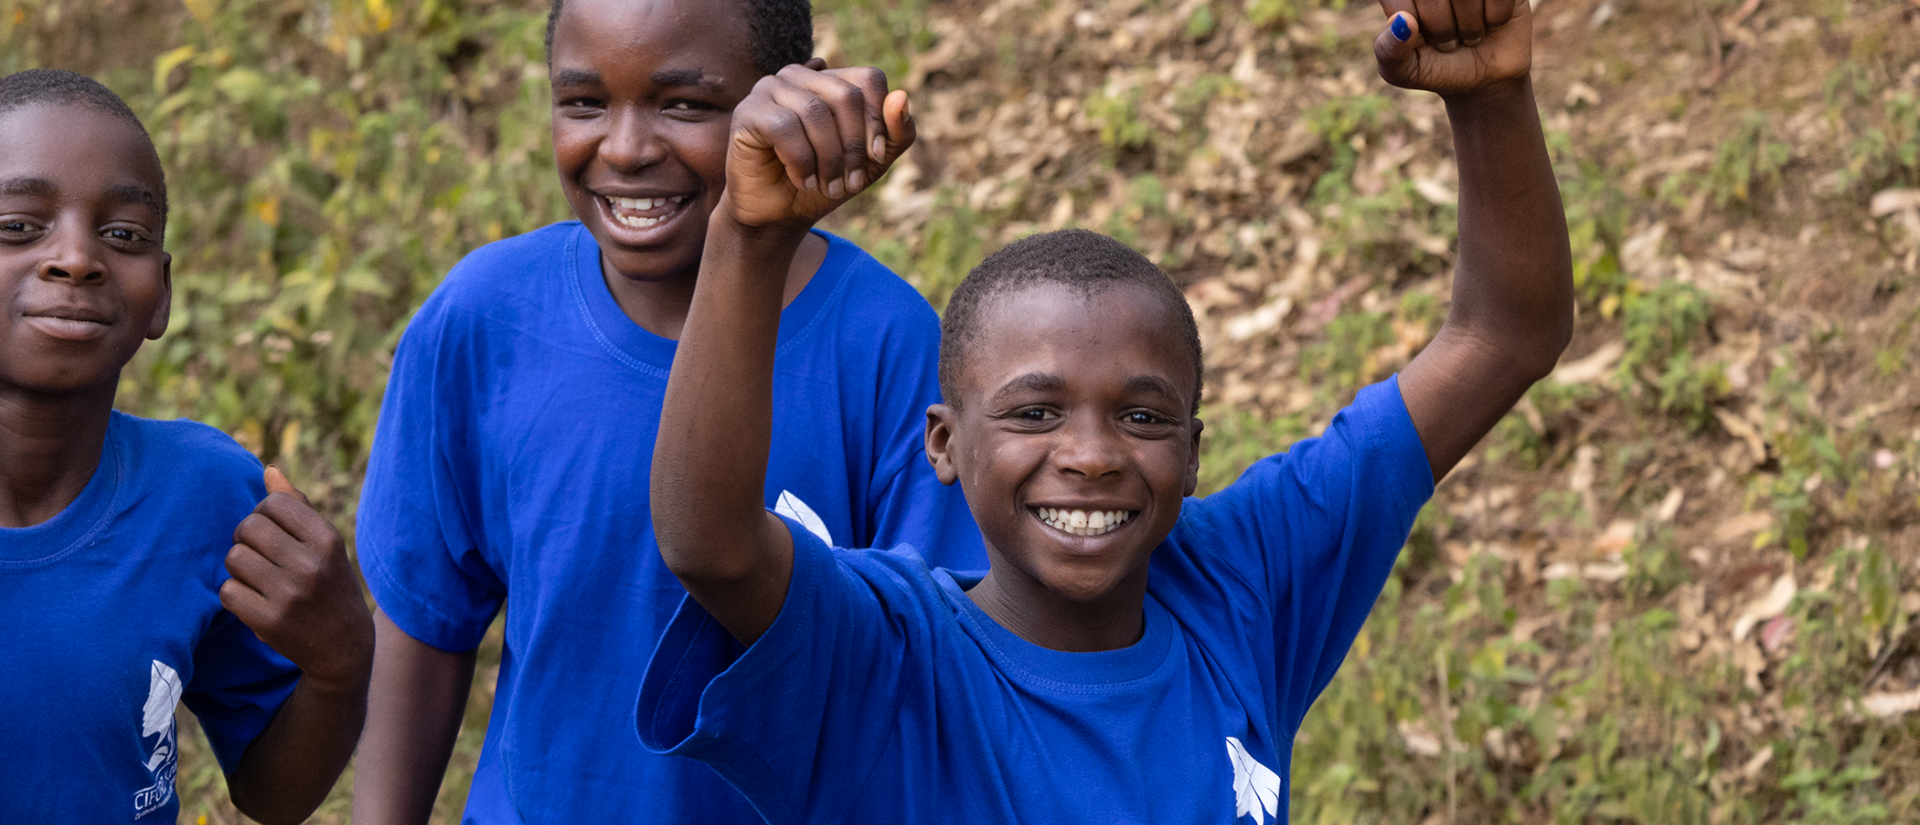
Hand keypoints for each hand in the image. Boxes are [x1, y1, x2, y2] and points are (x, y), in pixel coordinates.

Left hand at [222, 466, 372, 690]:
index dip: (263, 514)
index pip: (273, 503)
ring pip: (234, 558)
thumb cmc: (330, 584)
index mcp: (328, 539)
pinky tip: (254, 600)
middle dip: (245, 538)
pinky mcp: (269, 621)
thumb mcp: (326, 545)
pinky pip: (227, 590)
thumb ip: (298, 506)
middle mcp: (311, 564)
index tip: (271, 531)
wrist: (344, 647)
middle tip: (258, 554)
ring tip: (258, 577)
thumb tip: (268, 469)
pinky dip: (234, 594)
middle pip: (248, 528)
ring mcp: (290, 594)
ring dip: (239, 567)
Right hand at [721, 63, 915, 230]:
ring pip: (815, 112)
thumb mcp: (871, 163)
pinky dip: (800, 161)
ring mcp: (770, 88)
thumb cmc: (824, 182)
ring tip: (827, 186)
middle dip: (854, 146)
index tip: (876, 158)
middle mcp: (799, 76)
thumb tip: (901, 97)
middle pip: (846, 95)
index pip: (869, 80)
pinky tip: (801, 180)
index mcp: (830, 80)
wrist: (778, 215)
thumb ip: (895, 132)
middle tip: (849, 183)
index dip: (879, 120)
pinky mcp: (748, 111)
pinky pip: (784, 127)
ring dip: (829, 160)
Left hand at [1373, 0, 1532, 97]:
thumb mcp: (1403, 71)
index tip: (1420, 39)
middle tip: (1448, 42)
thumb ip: (1389, 51)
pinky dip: (1496, 17)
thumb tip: (1401, 21)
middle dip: (1442, 29)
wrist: (1483, 79)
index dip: (1413, 26)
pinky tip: (1492, 22)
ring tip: (1469, 34)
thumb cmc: (1436, 69)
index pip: (1399, 0)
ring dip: (1470, 26)